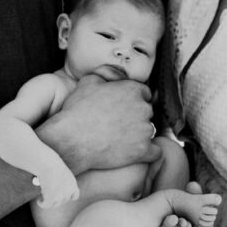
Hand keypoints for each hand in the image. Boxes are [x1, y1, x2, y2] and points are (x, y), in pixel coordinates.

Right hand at [38, 75, 159, 174]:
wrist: (71, 140)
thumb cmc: (77, 110)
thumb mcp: (88, 82)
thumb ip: (105, 73)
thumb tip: (113, 75)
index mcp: (133, 90)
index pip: (144, 93)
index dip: (133, 100)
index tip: (122, 108)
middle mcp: (143, 108)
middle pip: (147, 111)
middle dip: (136, 116)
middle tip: (118, 124)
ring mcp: (145, 130)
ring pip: (149, 131)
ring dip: (140, 134)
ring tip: (121, 139)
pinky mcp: (143, 150)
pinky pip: (155, 152)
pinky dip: (148, 153)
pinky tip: (136, 152)